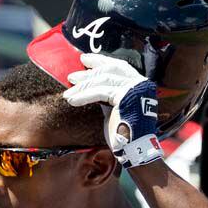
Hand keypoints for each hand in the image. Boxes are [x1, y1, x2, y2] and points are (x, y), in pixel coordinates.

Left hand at [63, 53, 163, 167]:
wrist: (133, 148)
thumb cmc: (123, 131)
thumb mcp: (113, 107)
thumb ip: (106, 94)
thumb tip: (89, 85)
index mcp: (138, 83)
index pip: (117, 65)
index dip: (100, 60)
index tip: (84, 59)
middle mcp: (139, 83)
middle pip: (109, 70)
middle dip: (88, 73)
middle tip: (71, 77)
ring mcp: (134, 88)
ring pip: (103, 80)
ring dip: (82, 86)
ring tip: (68, 93)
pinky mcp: (126, 96)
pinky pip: (100, 92)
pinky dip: (84, 96)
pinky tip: (72, 100)